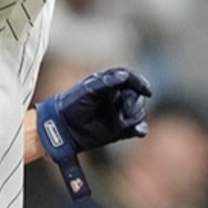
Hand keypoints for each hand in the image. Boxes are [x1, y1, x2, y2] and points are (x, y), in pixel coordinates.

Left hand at [34, 67, 152, 198]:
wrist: (62, 128)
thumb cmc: (71, 105)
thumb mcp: (87, 91)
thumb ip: (105, 82)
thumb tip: (123, 76)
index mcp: (109, 84)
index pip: (130, 80)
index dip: (139, 83)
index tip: (146, 90)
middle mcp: (116, 97)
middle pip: (137, 97)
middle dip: (134, 104)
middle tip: (124, 113)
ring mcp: (119, 113)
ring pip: (138, 112)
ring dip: (133, 118)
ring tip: (120, 123)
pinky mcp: (120, 129)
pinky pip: (136, 128)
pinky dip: (139, 129)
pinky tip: (138, 131)